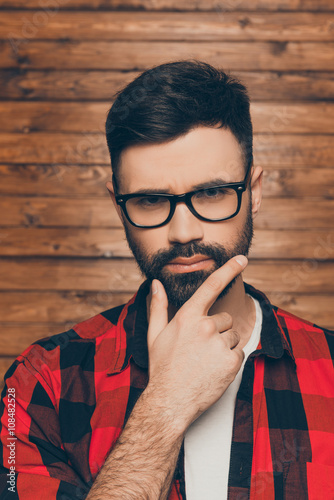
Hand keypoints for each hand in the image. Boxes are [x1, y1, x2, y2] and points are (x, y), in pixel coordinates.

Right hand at [145, 255, 247, 431]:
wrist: (170, 402)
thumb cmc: (162, 368)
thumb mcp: (155, 335)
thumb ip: (158, 306)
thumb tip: (155, 284)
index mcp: (187, 317)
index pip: (211, 286)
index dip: (228, 269)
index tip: (242, 258)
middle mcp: (205, 326)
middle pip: (225, 319)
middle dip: (217, 331)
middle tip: (200, 349)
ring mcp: (219, 344)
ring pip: (233, 337)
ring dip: (223, 346)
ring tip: (205, 362)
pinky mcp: (231, 362)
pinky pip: (239, 353)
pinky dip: (229, 361)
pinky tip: (213, 370)